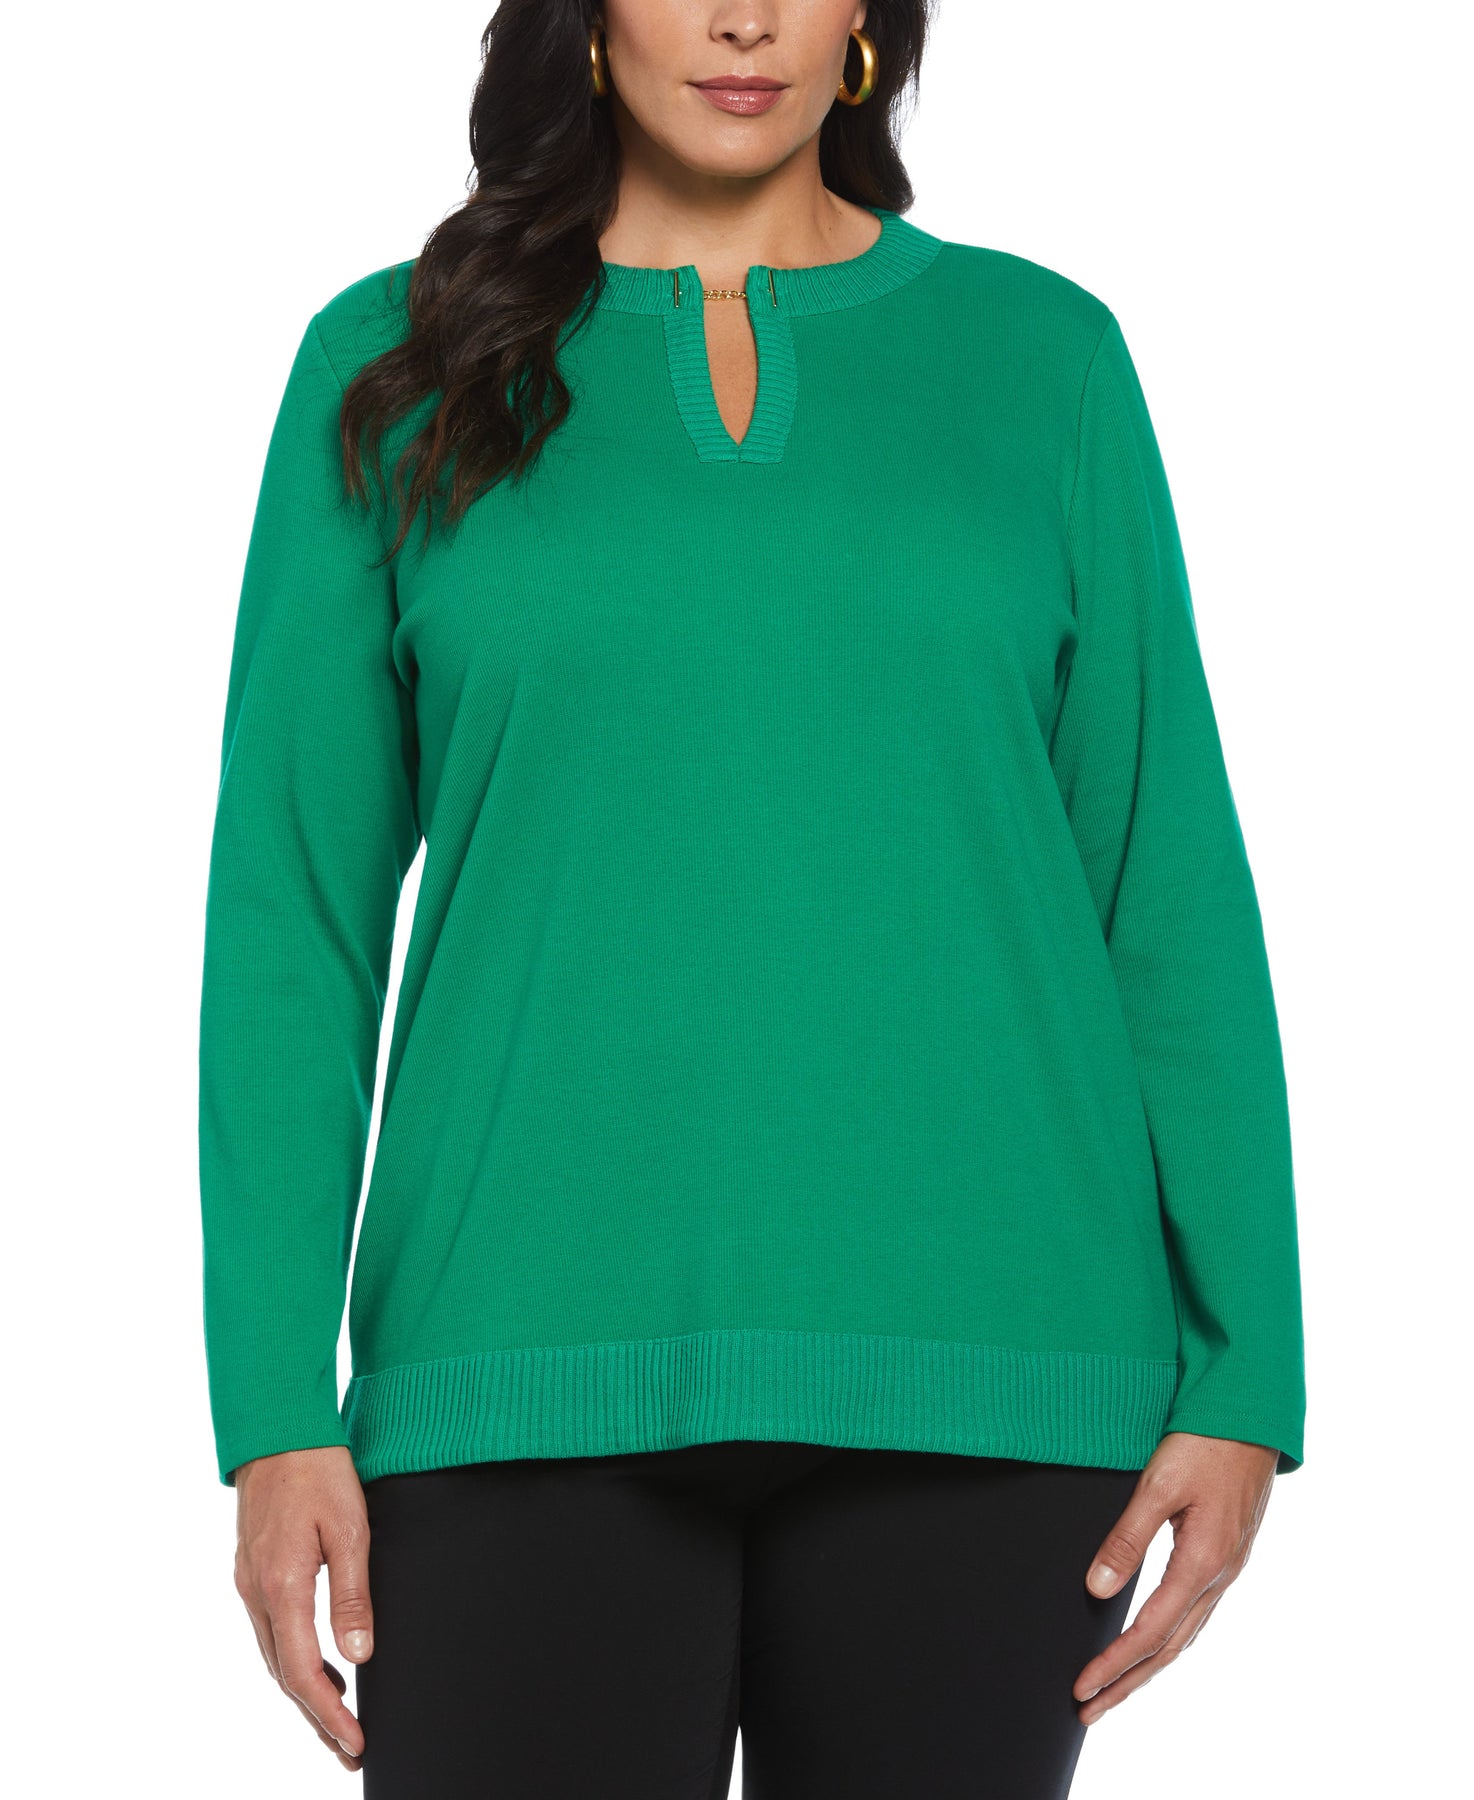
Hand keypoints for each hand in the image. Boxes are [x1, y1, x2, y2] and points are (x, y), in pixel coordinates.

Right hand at [233, 1445, 374, 1768]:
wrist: (277, 1427)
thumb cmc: (319, 1468)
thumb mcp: (351, 1527)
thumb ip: (352, 1594)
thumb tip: (358, 1655)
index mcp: (281, 1584)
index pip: (302, 1672)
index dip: (329, 1714)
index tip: (355, 1742)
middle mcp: (256, 1591)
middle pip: (284, 1676)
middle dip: (317, 1718)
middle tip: (349, 1750)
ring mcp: (248, 1582)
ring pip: (275, 1657)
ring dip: (305, 1692)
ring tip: (339, 1720)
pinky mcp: (251, 1571)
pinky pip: (272, 1631)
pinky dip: (294, 1659)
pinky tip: (322, 1665)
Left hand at [1073, 1431, 1277, 1724]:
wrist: (1253, 1413)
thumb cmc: (1205, 1441)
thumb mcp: (1159, 1484)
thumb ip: (1127, 1538)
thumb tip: (1097, 1590)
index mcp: (1202, 1562)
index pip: (1150, 1632)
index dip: (1114, 1664)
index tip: (1081, 1688)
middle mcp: (1219, 1575)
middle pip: (1169, 1648)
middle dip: (1127, 1683)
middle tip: (1088, 1710)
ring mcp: (1227, 1567)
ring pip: (1185, 1635)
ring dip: (1148, 1667)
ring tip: (1115, 1690)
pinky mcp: (1227, 1553)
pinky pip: (1196, 1613)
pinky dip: (1170, 1639)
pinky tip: (1156, 1643)